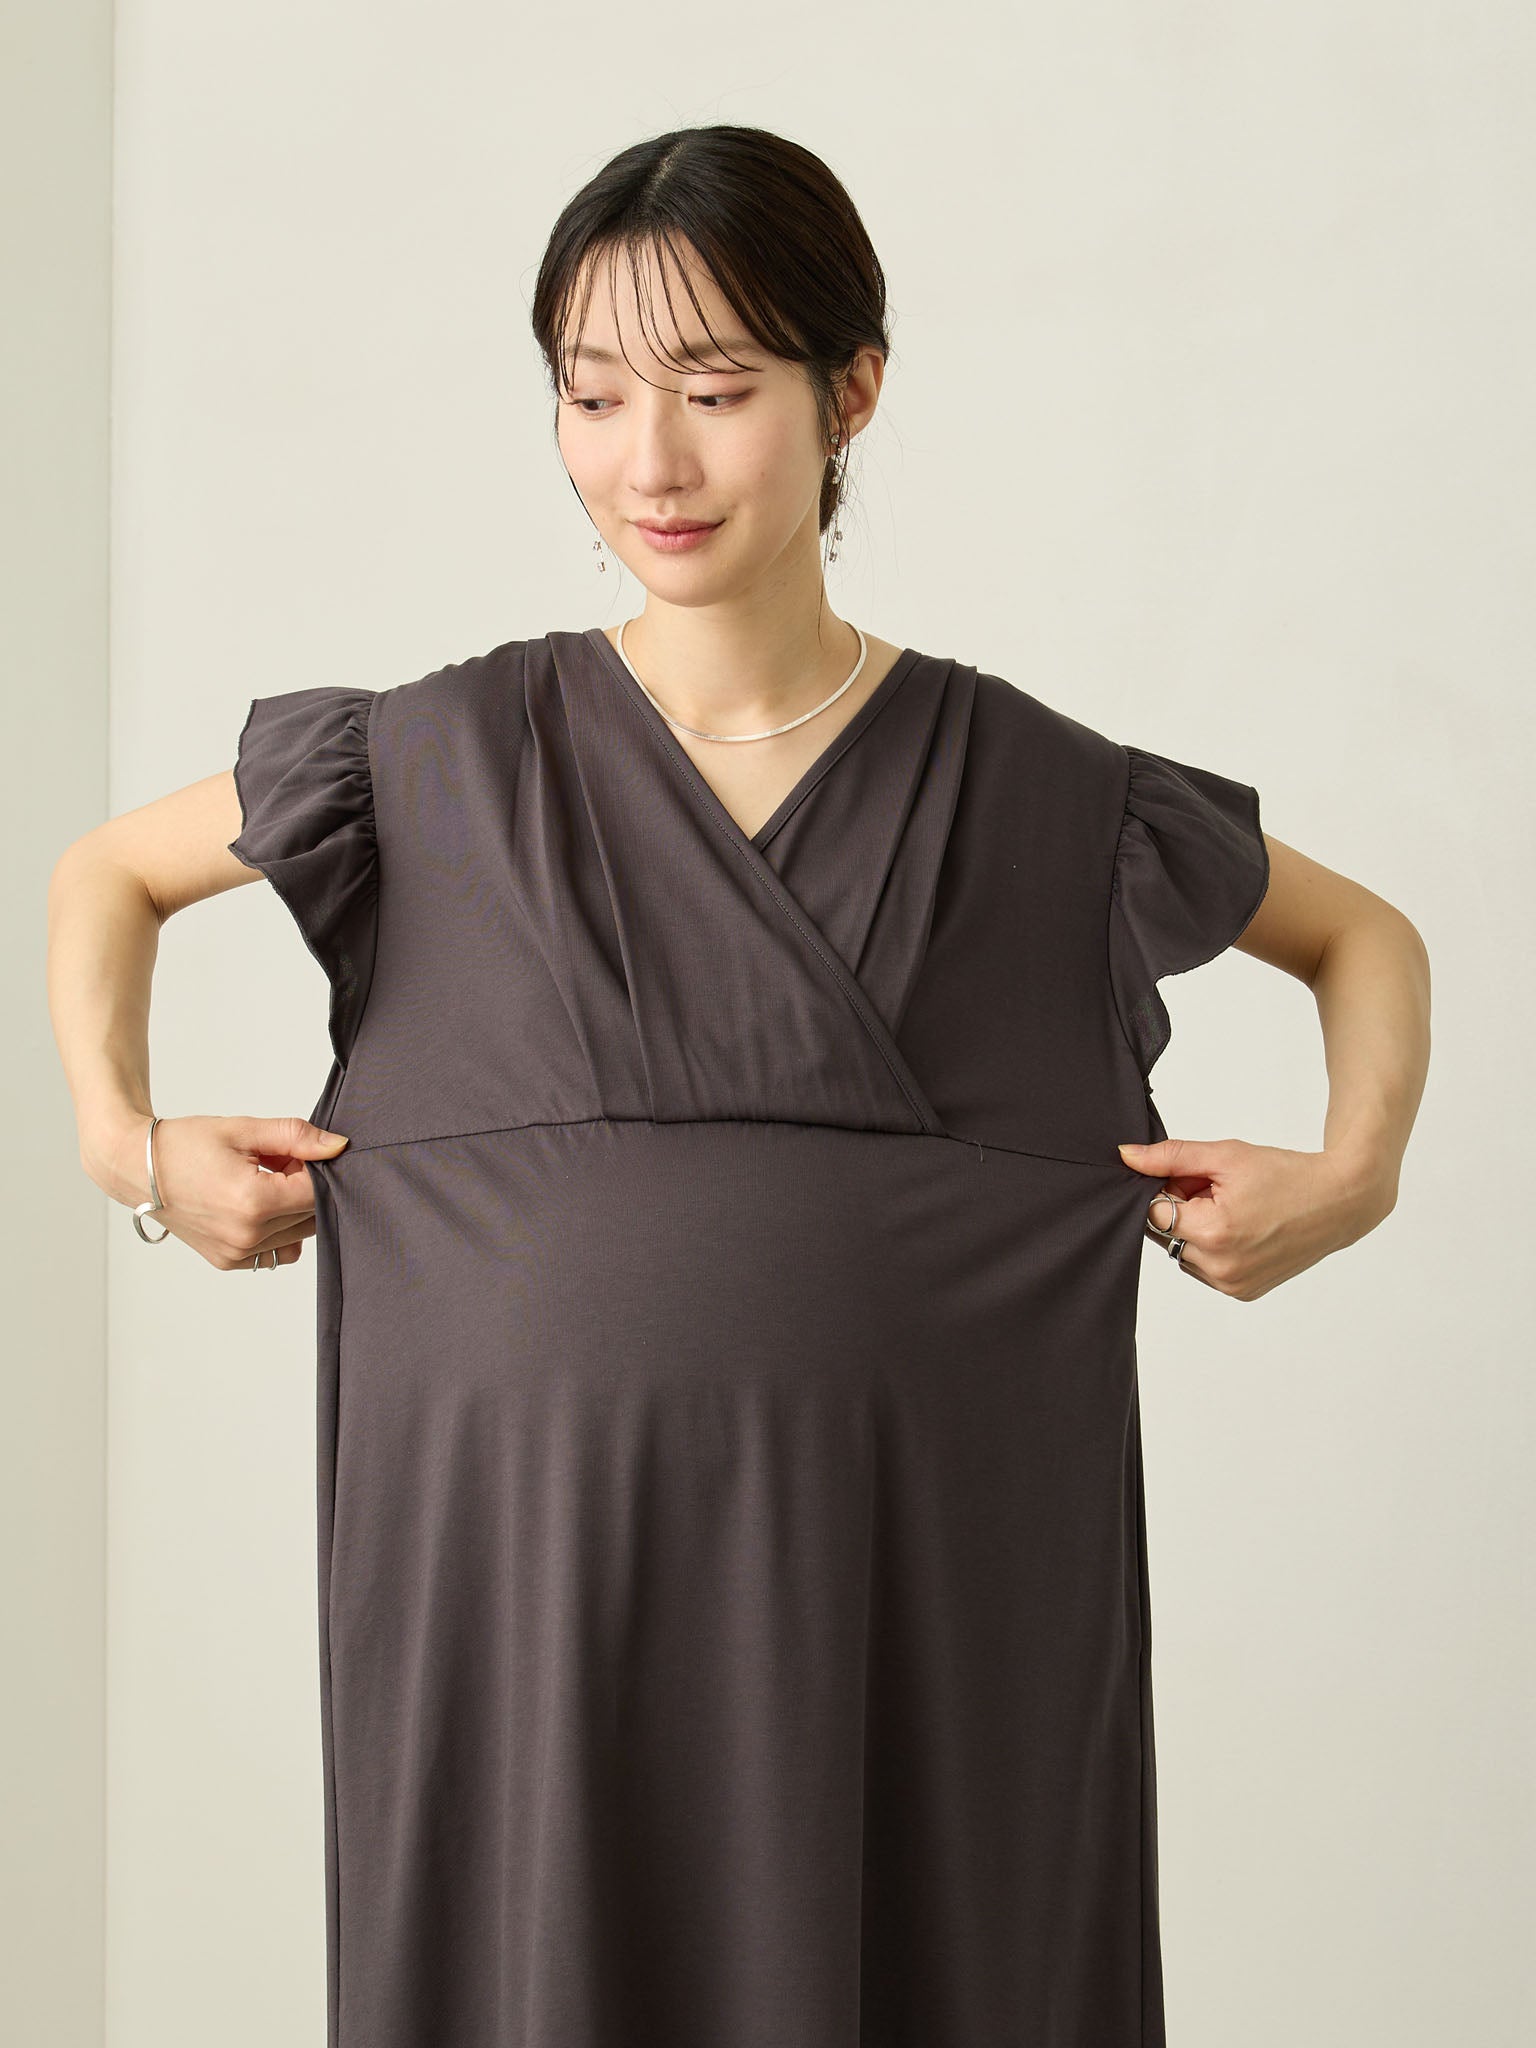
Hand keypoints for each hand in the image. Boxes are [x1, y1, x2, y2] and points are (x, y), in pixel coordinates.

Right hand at [84, 1112, 350, 1270]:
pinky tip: (255, 1207)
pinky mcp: (228, 1262)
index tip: (296, 1152)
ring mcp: (237, 1254)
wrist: (136, 1168)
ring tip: (262, 1183)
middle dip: (304, 1187)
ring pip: (299, 1236)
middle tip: (276, 1163)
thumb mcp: (244, 1130)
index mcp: (253, 1202)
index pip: (317, 1191)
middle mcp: (246, 1236)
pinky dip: (278, 1232)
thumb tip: (338, 1147)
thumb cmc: (183, 1145)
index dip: (316, 1167)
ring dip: (293, 1210)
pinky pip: (276, 1252)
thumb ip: (297, 1137)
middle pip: (312, 1215)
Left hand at [1115, 1136, 1395, 1300]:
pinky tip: (1243, 1230)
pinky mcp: (1243, 1293)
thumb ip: (1170, 1157)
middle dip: (1181, 1209)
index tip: (1194, 1178)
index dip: (1167, 1189)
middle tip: (1218, 1190)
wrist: (1339, 1201)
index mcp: (1212, 1233)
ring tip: (1234, 1209)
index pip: (1152, 1213)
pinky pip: (1205, 1269)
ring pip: (1183, 1254)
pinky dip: (1212, 1249)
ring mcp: (1232, 1285)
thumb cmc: (1287, 1175)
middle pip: (1166, 1235)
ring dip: (1195, 1231)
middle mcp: (1220, 1268)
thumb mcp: (1225, 1156)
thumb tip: (1126, 1157)